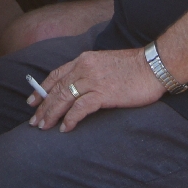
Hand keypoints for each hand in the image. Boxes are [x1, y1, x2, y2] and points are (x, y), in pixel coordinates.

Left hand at [27, 48, 164, 131]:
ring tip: (43, 127)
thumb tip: (79, 87)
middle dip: (43, 106)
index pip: (56, 75)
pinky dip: (70, 119)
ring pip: (64, 98)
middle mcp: (84, 68)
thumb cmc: (135, 67)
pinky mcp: (103, 93)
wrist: (155, 65)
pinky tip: (65, 128)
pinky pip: (80, 108)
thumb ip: (90, 72)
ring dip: (51, 114)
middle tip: (34, 121)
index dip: (42, 89)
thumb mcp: (105, 63)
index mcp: (84, 60)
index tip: (32, 101)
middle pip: (56, 89)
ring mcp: (93, 80)